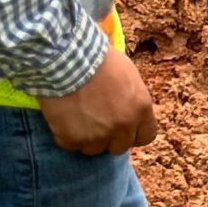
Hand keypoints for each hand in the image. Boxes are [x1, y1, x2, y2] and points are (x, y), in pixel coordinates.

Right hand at [39, 50, 158, 154]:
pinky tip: (62, 116)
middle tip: (94, 121)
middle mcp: (123, 126)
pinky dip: (65, 134)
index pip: (145, 136)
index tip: (121, 128)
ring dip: (86, 137)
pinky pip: (70, 145)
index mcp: (141, 109)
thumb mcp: (128, 74)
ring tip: (75, 116)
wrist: (66, 57)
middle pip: (119, 146)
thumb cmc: (97, 58)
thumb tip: (129, 108)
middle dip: (109, 137)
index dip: (132, 133)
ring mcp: (98, 136)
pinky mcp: (73, 139)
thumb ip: (132, 97)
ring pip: (93, 149)